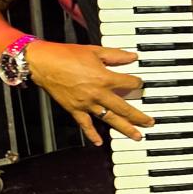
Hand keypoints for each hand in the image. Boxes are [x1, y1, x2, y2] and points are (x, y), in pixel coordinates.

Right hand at [25, 41, 153, 145]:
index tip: (140, 84)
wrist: (43, 63)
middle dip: (139, 116)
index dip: (137, 83)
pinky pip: (85, 125)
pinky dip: (92, 134)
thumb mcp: (95, 50)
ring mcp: (86, 104)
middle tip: (150, 122)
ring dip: (125, 129)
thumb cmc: (66, 55)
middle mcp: (98, 94)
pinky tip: (99, 142)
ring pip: (110, 119)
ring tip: (136, 136)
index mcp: (105, 78)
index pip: (129, 83)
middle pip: (124, 108)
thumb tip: (132, 57)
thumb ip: (116, 55)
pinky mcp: (74, 109)